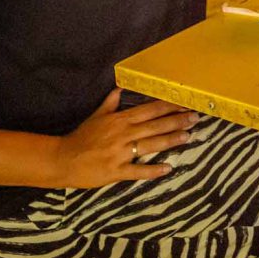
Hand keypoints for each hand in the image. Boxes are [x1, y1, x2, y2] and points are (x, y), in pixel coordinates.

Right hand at [53, 89, 197, 187]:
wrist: (63, 159)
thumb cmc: (81, 137)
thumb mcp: (97, 115)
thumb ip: (111, 101)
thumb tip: (121, 86)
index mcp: (120, 120)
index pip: (149, 110)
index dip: (168, 107)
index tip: (185, 103)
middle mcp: (123, 134)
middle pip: (154, 126)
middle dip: (176, 121)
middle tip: (195, 118)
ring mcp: (120, 153)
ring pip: (150, 145)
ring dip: (170, 140)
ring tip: (187, 137)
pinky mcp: (116, 171)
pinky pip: (138, 171)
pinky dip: (153, 170)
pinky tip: (168, 168)